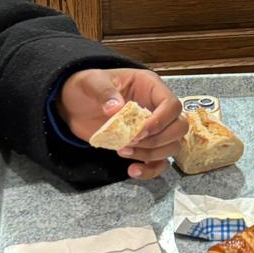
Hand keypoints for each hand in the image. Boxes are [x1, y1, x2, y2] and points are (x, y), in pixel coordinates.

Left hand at [59, 68, 187, 178]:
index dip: (161, 120)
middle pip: (179, 128)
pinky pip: (159, 163)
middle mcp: (157, 108)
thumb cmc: (86, 87)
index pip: (172, 105)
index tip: (140, 131)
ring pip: (172, 146)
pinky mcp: (144, 146)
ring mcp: (153, 129)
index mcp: (150, 87)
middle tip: (130, 141)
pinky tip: (132, 171)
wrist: (74, 104)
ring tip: (122, 151)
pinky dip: (149, 170)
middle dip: (157, 140)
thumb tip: (115, 108)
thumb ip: (103, 92)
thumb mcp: (91, 82)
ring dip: (151, 154)